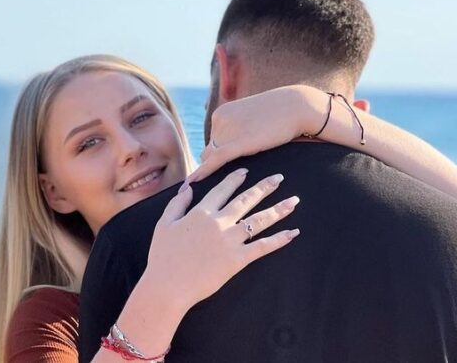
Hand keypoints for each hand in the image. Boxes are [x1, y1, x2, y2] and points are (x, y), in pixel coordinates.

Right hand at [144, 168, 300, 311]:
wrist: (168, 285)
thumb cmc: (162, 257)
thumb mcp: (164, 224)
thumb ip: (177, 204)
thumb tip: (188, 188)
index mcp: (201, 212)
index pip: (222, 190)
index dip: (235, 179)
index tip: (246, 171)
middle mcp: (218, 222)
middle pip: (246, 200)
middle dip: (264, 187)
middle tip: (279, 177)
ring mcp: (230, 240)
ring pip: (259, 220)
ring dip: (278, 209)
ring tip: (294, 201)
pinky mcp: (237, 259)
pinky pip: (262, 246)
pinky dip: (279, 239)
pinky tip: (292, 233)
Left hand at [190, 85, 325, 183]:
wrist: (298, 106)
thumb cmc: (281, 113)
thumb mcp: (253, 117)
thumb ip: (239, 129)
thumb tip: (236, 144)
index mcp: (222, 113)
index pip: (212, 140)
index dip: (215, 155)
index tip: (214, 169)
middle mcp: (220, 120)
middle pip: (209, 149)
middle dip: (212, 164)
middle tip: (206, 183)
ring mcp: (228, 130)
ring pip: (212, 157)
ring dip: (212, 170)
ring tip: (200, 188)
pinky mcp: (239, 142)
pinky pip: (216, 160)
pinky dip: (203, 172)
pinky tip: (193, 183)